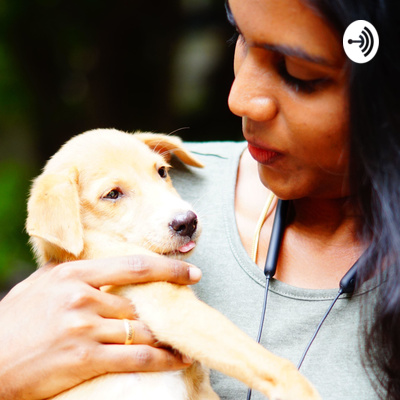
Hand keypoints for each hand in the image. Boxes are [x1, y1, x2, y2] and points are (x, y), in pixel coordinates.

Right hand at [0, 255, 200, 399]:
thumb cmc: (14, 321)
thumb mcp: (41, 284)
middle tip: (187, 312)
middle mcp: (82, 296)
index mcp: (74, 273)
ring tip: (187, 337)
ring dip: (168, 335)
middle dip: (166, 309)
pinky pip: (136, 357)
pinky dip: (163, 359)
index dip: (168, 267)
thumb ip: (72, 271)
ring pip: (142, 329)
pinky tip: (179, 359)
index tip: (191, 272)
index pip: (134, 265)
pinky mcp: (85, 358)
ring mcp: (84, 327)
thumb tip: (98, 261)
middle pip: (140, 303)